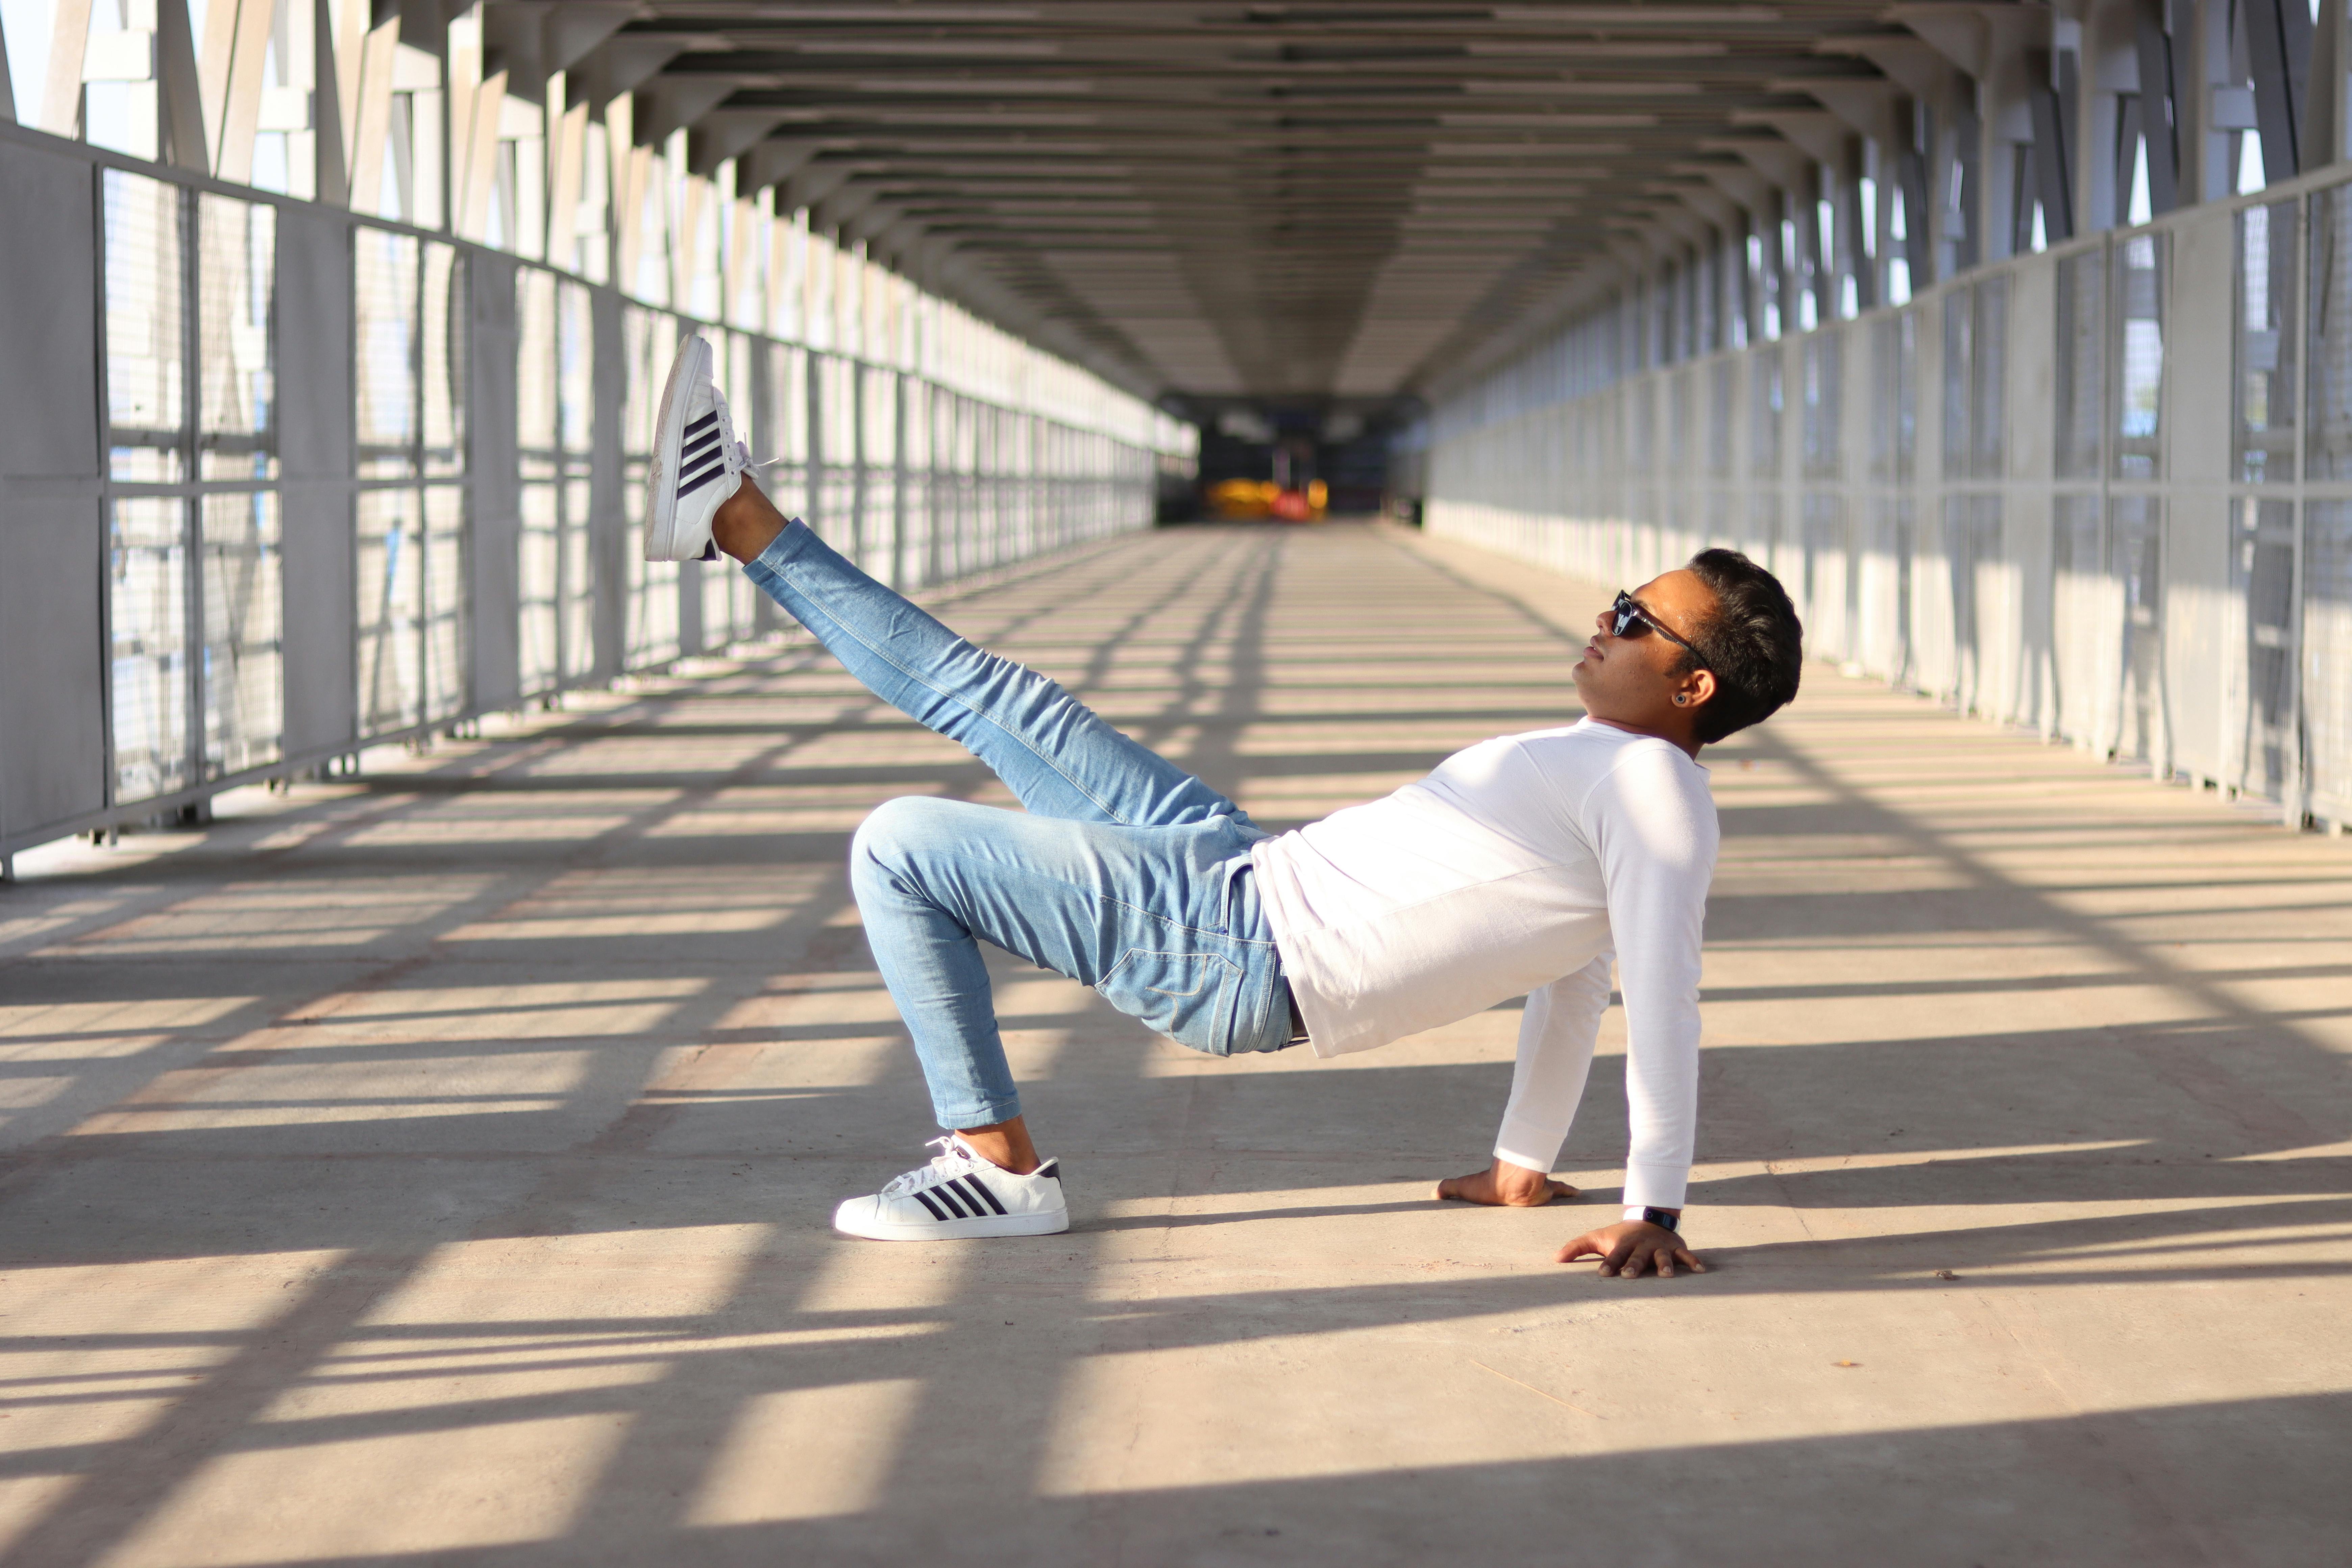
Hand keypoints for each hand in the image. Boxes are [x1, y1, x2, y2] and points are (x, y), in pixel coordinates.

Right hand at [1434, 1158, 1577, 1206]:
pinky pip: (1562, 1189)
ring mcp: (1535, 1189)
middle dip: (1536, 1192)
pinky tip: (1579, 1193)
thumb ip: (1449, 1188)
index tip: (1510, 1196)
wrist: (1511, 1184)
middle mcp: (1521, 1188)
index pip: (1505, 1187)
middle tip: (1542, 1198)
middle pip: (1528, 1188)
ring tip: (1565, 1199)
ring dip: (1555, 1192)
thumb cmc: (1489, 1186)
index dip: (1508, 1190)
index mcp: (1504, 1187)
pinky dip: (1570, 1191)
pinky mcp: (1548, 1191)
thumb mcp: (1464, 1188)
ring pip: (1548, 1188)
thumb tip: (1432, 1192)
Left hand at [1560, 1220, 1706, 1277]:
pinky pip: (1686, 1255)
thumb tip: (1554, 1258)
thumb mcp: (1598, 1237)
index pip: (1614, 1256)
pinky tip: (1701, 1271)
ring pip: (1662, 1257)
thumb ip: (1577, 1247)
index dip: (1609, 1264)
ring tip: (1667, 1275)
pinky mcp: (1676, 1248)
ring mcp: (1659, 1247)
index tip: (1603, 1273)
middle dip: (1633, 1265)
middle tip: (1629, 1275)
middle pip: (1637, 1257)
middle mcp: (1641, 1246)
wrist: (1648, 1218)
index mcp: (1623, 1245)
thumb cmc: (1620, 1235)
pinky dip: (1694, 1262)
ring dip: (1664, 1265)